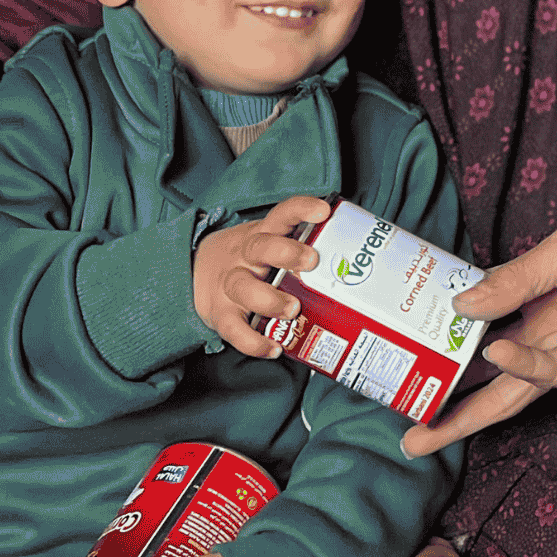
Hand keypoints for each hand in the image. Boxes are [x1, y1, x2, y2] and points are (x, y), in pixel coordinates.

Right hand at [193, 195, 333, 357]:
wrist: (193, 270)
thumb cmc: (252, 258)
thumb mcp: (271, 241)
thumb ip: (305, 247)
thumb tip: (363, 261)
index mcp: (264, 233)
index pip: (282, 214)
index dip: (302, 210)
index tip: (323, 211)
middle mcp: (245, 256)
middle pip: (261, 247)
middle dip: (286, 253)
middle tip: (311, 262)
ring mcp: (230, 284)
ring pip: (244, 287)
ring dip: (269, 299)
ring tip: (292, 310)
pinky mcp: (220, 314)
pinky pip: (233, 329)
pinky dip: (253, 341)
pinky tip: (275, 347)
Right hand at [399, 193, 556, 455]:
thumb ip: (515, 280)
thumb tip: (460, 305)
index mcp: (535, 289)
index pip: (479, 318)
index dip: (443, 336)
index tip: (400, 349)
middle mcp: (545, 325)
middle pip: (484, 368)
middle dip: (444, 395)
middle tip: (401, 418)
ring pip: (507, 389)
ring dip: (467, 413)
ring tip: (424, 435)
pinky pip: (546, 376)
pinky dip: (520, 368)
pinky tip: (496, 355)